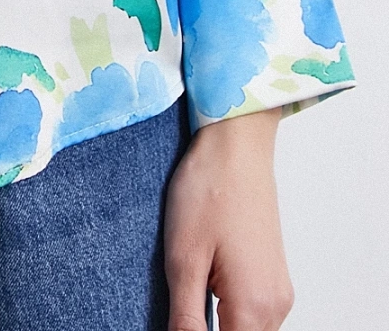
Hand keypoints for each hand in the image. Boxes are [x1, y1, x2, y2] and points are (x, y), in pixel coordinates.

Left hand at [164, 105, 293, 330]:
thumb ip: (186, 319)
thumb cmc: (210, 189)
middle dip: (205, 330)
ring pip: (244, 329)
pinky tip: (203, 280)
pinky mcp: (271, 275)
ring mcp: (277, 291)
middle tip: (180, 299)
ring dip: (216, 323)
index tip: (178, 316)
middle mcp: (276, 306)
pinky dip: (226, 309)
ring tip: (190, 285)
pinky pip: (250, 311)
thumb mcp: (184, 259)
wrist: (237, 143)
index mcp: (255, 308)